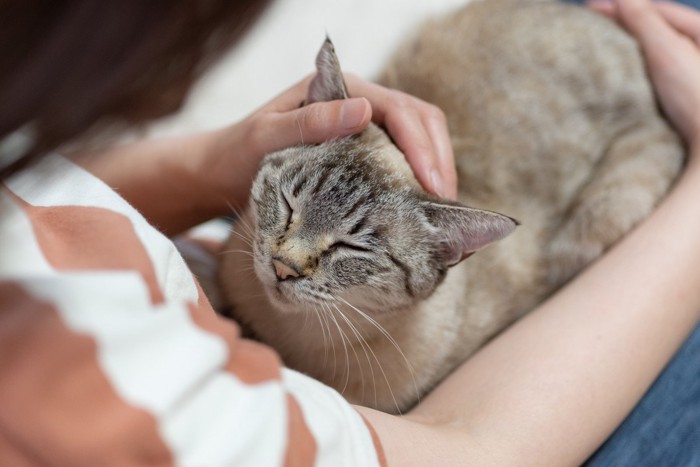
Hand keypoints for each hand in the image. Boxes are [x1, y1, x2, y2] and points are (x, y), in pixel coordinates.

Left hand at [206, 73, 456, 209]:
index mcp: (339, 88)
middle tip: (444, 204)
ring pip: (417, 139)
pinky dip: (417, 180)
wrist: (220, 170)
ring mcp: (361, 126)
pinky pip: (400, 159)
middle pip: (419, 121)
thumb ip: (310, 123)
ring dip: (434, 170)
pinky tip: (419, 206)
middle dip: (438, 159)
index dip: (421, 146)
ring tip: (439, 210)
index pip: (398, 109)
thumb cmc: (237, 152)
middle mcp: (357, 102)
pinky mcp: (360, 151)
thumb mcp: (265, 137)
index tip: (432, 186)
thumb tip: (364, 110)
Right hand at [587, 0, 699, 149]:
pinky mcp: (684, 103)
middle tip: (588, 28)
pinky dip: (634, 75)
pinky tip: (616, 81)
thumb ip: (644, 21)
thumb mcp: (667, 53)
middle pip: (656, 32)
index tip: (587, 8)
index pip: (657, 10)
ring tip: (597, 53)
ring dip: (626, 53)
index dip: (622, 7)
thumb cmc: (697, 100)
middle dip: (623, 28)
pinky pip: (655, 79)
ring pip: (654, 57)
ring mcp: (692, 79)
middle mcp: (699, 53)